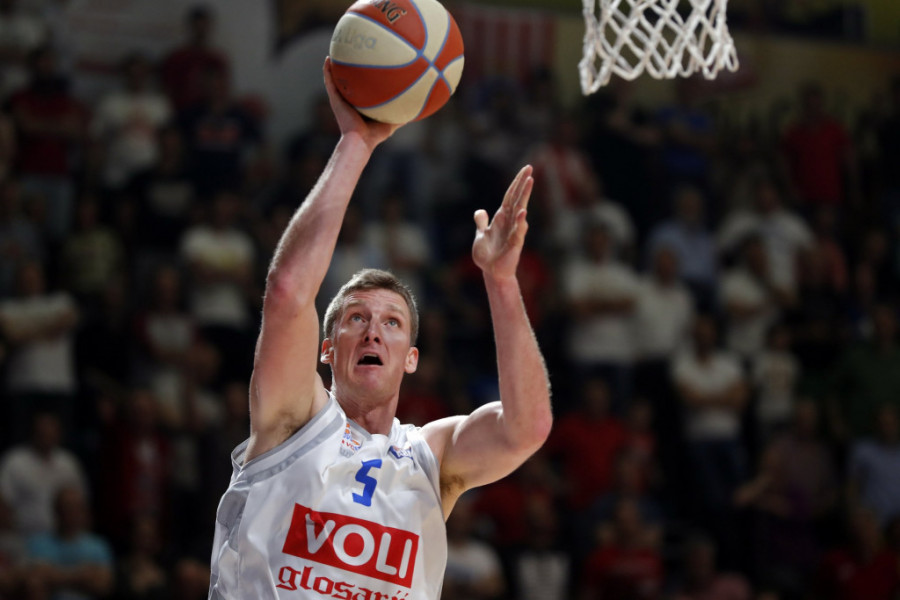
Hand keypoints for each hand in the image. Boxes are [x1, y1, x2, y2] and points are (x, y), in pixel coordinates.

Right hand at [323, 58, 399, 150]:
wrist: (360, 141)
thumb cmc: (375, 135)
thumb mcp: (391, 122)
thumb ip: (401, 115)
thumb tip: (417, 108)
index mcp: (360, 106)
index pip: (361, 90)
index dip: (363, 80)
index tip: (367, 67)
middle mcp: (349, 102)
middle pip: (348, 83)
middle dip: (349, 71)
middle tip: (351, 55)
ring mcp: (340, 100)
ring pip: (335, 80)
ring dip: (334, 67)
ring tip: (334, 53)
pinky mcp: (334, 100)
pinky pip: (329, 83)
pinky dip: (327, 71)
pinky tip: (327, 59)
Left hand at [472, 165, 532, 279]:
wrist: (490, 272)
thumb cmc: (487, 255)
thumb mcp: (480, 236)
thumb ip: (481, 223)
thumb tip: (480, 211)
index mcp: (501, 218)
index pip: (510, 196)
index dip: (516, 183)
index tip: (525, 169)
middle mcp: (510, 222)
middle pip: (517, 199)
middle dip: (522, 184)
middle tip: (530, 168)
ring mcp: (514, 231)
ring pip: (520, 210)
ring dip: (524, 196)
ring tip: (530, 182)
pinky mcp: (514, 244)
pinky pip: (518, 231)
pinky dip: (520, 222)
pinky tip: (523, 212)